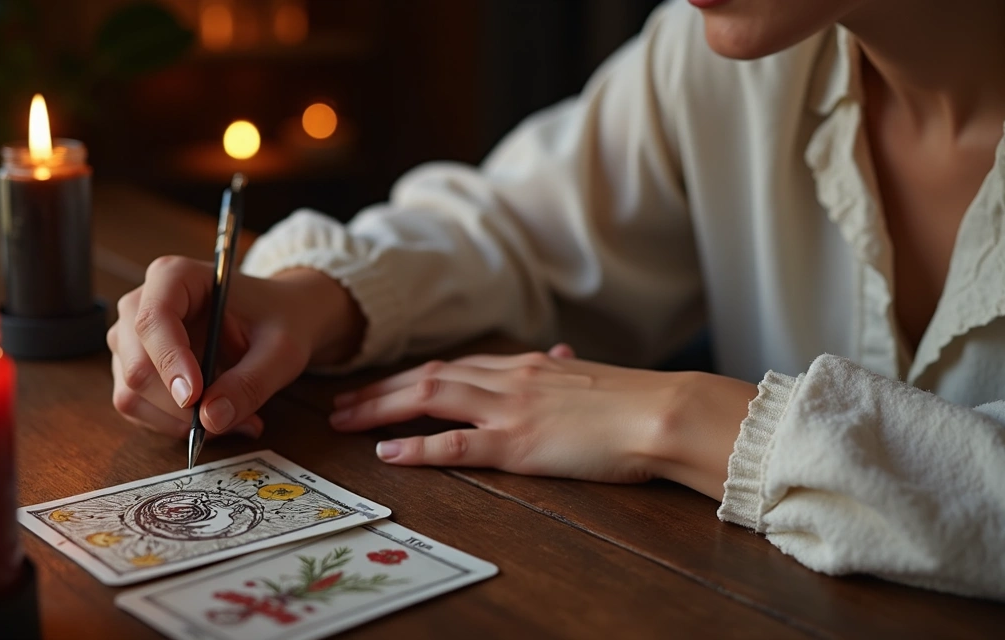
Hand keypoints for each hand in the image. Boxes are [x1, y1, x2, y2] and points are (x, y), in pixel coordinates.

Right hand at [107, 258, 363, 438]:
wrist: (280, 319)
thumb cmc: (280, 320)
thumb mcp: (282, 350)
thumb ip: (250, 382)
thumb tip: (211, 419)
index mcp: (174, 277)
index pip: (153, 319)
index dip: (169, 361)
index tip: (195, 397)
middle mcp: (141, 305)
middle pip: (137, 365)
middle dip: (180, 404)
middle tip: (234, 419)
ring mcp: (132, 340)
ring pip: (133, 395)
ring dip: (182, 421)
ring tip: (238, 419)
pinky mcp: (135, 370)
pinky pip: (141, 410)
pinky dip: (178, 425)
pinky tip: (219, 418)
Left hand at [329, 345, 757, 496]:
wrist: (663, 410)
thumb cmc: (634, 399)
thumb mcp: (589, 377)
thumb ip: (562, 368)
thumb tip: (555, 355)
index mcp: (524, 365)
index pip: (453, 365)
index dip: (411, 376)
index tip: (382, 385)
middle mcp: (507, 378)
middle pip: (427, 376)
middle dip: (379, 390)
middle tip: (341, 403)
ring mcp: (509, 409)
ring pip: (429, 400)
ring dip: (380, 410)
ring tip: (345, 421)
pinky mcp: (518, 444)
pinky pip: (456, 445)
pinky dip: (417, 448)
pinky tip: (388, 453)